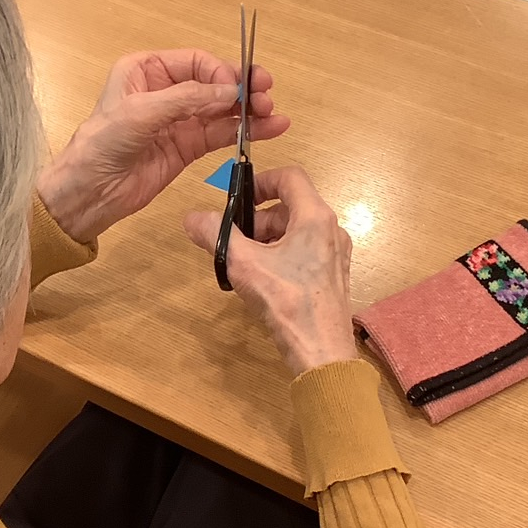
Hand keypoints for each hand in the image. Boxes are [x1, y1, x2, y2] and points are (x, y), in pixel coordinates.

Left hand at [36, 49, 289, 243]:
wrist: (89, 192)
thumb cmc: (103, 143)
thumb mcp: (142, 113)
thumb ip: (188, 99)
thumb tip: (232, 93)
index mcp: (147, 70)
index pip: (195, 62)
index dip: (221, 72)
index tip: (240, 88)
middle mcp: (165, 91)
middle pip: (214, 84)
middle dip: (242, 89)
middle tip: (267, 96)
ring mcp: (178, 121)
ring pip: (222, 111)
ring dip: (249, 112)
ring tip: (274, 116)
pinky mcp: (186, 148)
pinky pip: (220, 135)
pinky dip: (244, 132)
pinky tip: (268, 129)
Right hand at [184, 166, 358, 376]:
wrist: (320, 350)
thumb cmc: (286, 300)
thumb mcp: (243, 264)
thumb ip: (215, 235)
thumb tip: (191, 218)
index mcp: (315, 217)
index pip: (290, 177)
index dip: (261, 181)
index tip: (239, 201)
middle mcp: (332, 230)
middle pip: (291, 207)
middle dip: (259, 219)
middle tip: (236, 241)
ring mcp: (336, 255)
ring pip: (297, 232)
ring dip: (268, 240)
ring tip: (246, 265)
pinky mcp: (334, 277)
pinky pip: (305, 253)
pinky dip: (282, 257)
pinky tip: (265, 282)